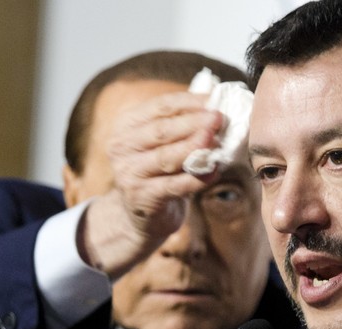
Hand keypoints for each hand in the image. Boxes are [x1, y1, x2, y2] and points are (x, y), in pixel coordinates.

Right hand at [80, 92, 222, 277]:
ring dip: (195, 149)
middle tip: (219, 119)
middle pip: (162, 130)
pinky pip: (174, 185)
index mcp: (126, 125)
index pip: (159, 106)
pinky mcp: (141, 198)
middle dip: (194, 123)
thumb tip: (216, 102)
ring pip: (166, 157)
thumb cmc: (160, 171)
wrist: (143, 215)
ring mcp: (129, 173)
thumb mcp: (165, 143)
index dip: (189, 102)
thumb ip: (183, 123)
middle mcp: (122, 147)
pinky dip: (197, 179)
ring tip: (217, 143)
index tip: (215, 100)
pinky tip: (214, 172)